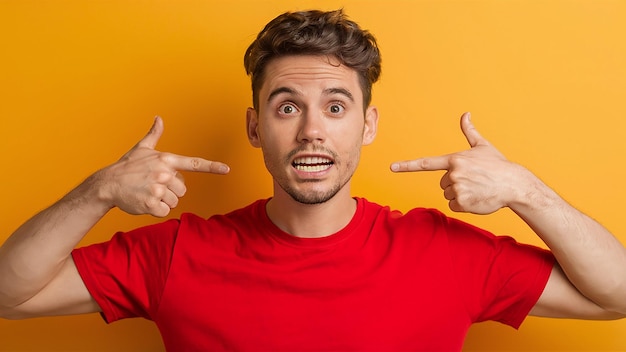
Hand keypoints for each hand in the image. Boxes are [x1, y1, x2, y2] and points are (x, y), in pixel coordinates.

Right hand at [96, 116, 229, 216]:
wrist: (107, 183)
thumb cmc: (126, 167)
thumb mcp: (142, 148)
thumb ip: (154, 134)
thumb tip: (159, 118)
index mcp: (166, 160)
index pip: (194, 163)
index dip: (212, 167)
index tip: (227, 169)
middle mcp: (164, 173)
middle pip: (183, 190)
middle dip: (171, 192)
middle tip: (153, 186)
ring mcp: (158, 188)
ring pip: (174, 202)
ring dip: (163, 202)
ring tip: (148, 193)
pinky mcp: (151, 203)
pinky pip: (164, 211)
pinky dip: (156, 210)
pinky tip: (145, 202)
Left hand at [390, 112, 526, 213]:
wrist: (514, 184)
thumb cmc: (497, 165)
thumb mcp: (483, 146)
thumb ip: (469, 131)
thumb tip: (465, 114)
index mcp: (454, 159)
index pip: (425, 163)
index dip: (407, 165)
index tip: (392, 167)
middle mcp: (453, 174)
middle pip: (442, 183)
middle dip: (455, 183)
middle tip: (473, 180)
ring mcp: (458, 189)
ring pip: (448, 195)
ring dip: (460, 194)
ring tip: (477, 188)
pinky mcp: (463, 203)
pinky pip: (454, 206)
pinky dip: (464, 205)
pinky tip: (477, 198)